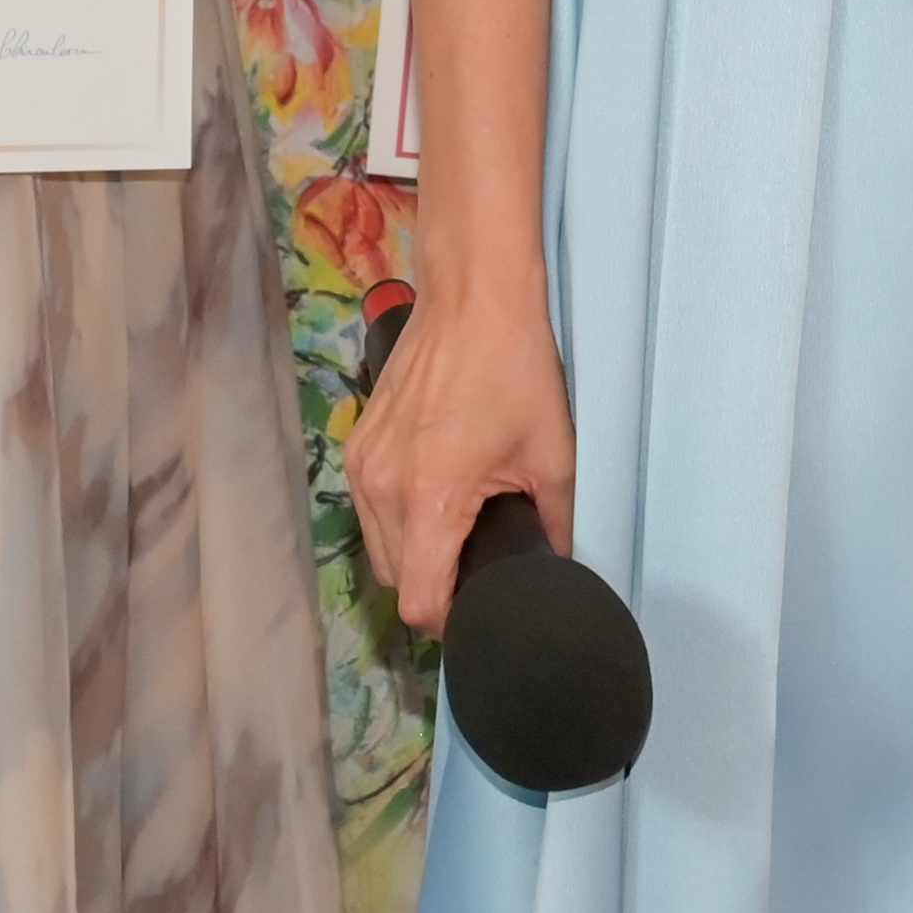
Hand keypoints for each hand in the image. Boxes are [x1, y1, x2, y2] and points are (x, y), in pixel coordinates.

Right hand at [346, 271, 574, 635]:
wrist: (473, 296)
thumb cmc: (515, 369)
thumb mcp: (553, 455)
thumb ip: (555, 524)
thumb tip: (555, 565)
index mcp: (429, 499)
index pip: (418, 601)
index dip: (451, 617)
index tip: (479, 604)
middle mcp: (381, 488)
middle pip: (393, 578)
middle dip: (433, 584)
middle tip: (479, 563)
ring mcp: (362, 465)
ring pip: (377, 545)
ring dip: (412, 552)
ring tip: (459, 528)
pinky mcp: (357, 444)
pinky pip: (369, 508)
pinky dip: (397, 517)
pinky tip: (435, 496)